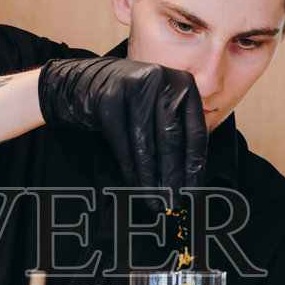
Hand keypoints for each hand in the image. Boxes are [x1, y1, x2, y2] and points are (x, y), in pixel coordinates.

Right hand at [37, 57, 207, 210]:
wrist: (89, 83)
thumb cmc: (133, 101)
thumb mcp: (163, 105)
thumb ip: (179, 130)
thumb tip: (189, 178)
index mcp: (184, 84)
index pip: (195, 132)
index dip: (195, 166)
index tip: (193, 191)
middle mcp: (161, 81)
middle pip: (171, 139)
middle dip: (173, 177)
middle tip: (174, 202)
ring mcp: (134, 89)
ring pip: (146, 145)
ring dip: (151, 179)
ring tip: (156, 201)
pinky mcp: (109, 101)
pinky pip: (123, 145)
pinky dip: (131, 170)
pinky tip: (137, 186)